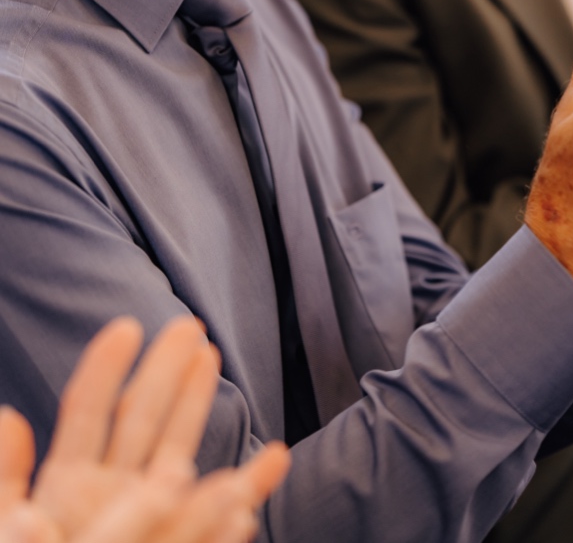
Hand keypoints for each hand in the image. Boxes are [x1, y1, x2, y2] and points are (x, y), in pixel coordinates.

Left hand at [0, 317, 288, 542]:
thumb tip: (7, 416)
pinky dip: (248, 491)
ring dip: (199, 405)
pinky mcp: (180, 537)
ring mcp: (149, 516)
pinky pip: (217, 518)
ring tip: (213, 359)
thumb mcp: (7, 529)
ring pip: (181, 448)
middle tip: (189, 326)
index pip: (89, 414)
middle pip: (143, 418)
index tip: (127, 326)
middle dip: (165, 370)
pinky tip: (270, 461)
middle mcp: (112, 493)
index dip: (106, 369)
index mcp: (67, 486)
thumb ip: (5, 480)